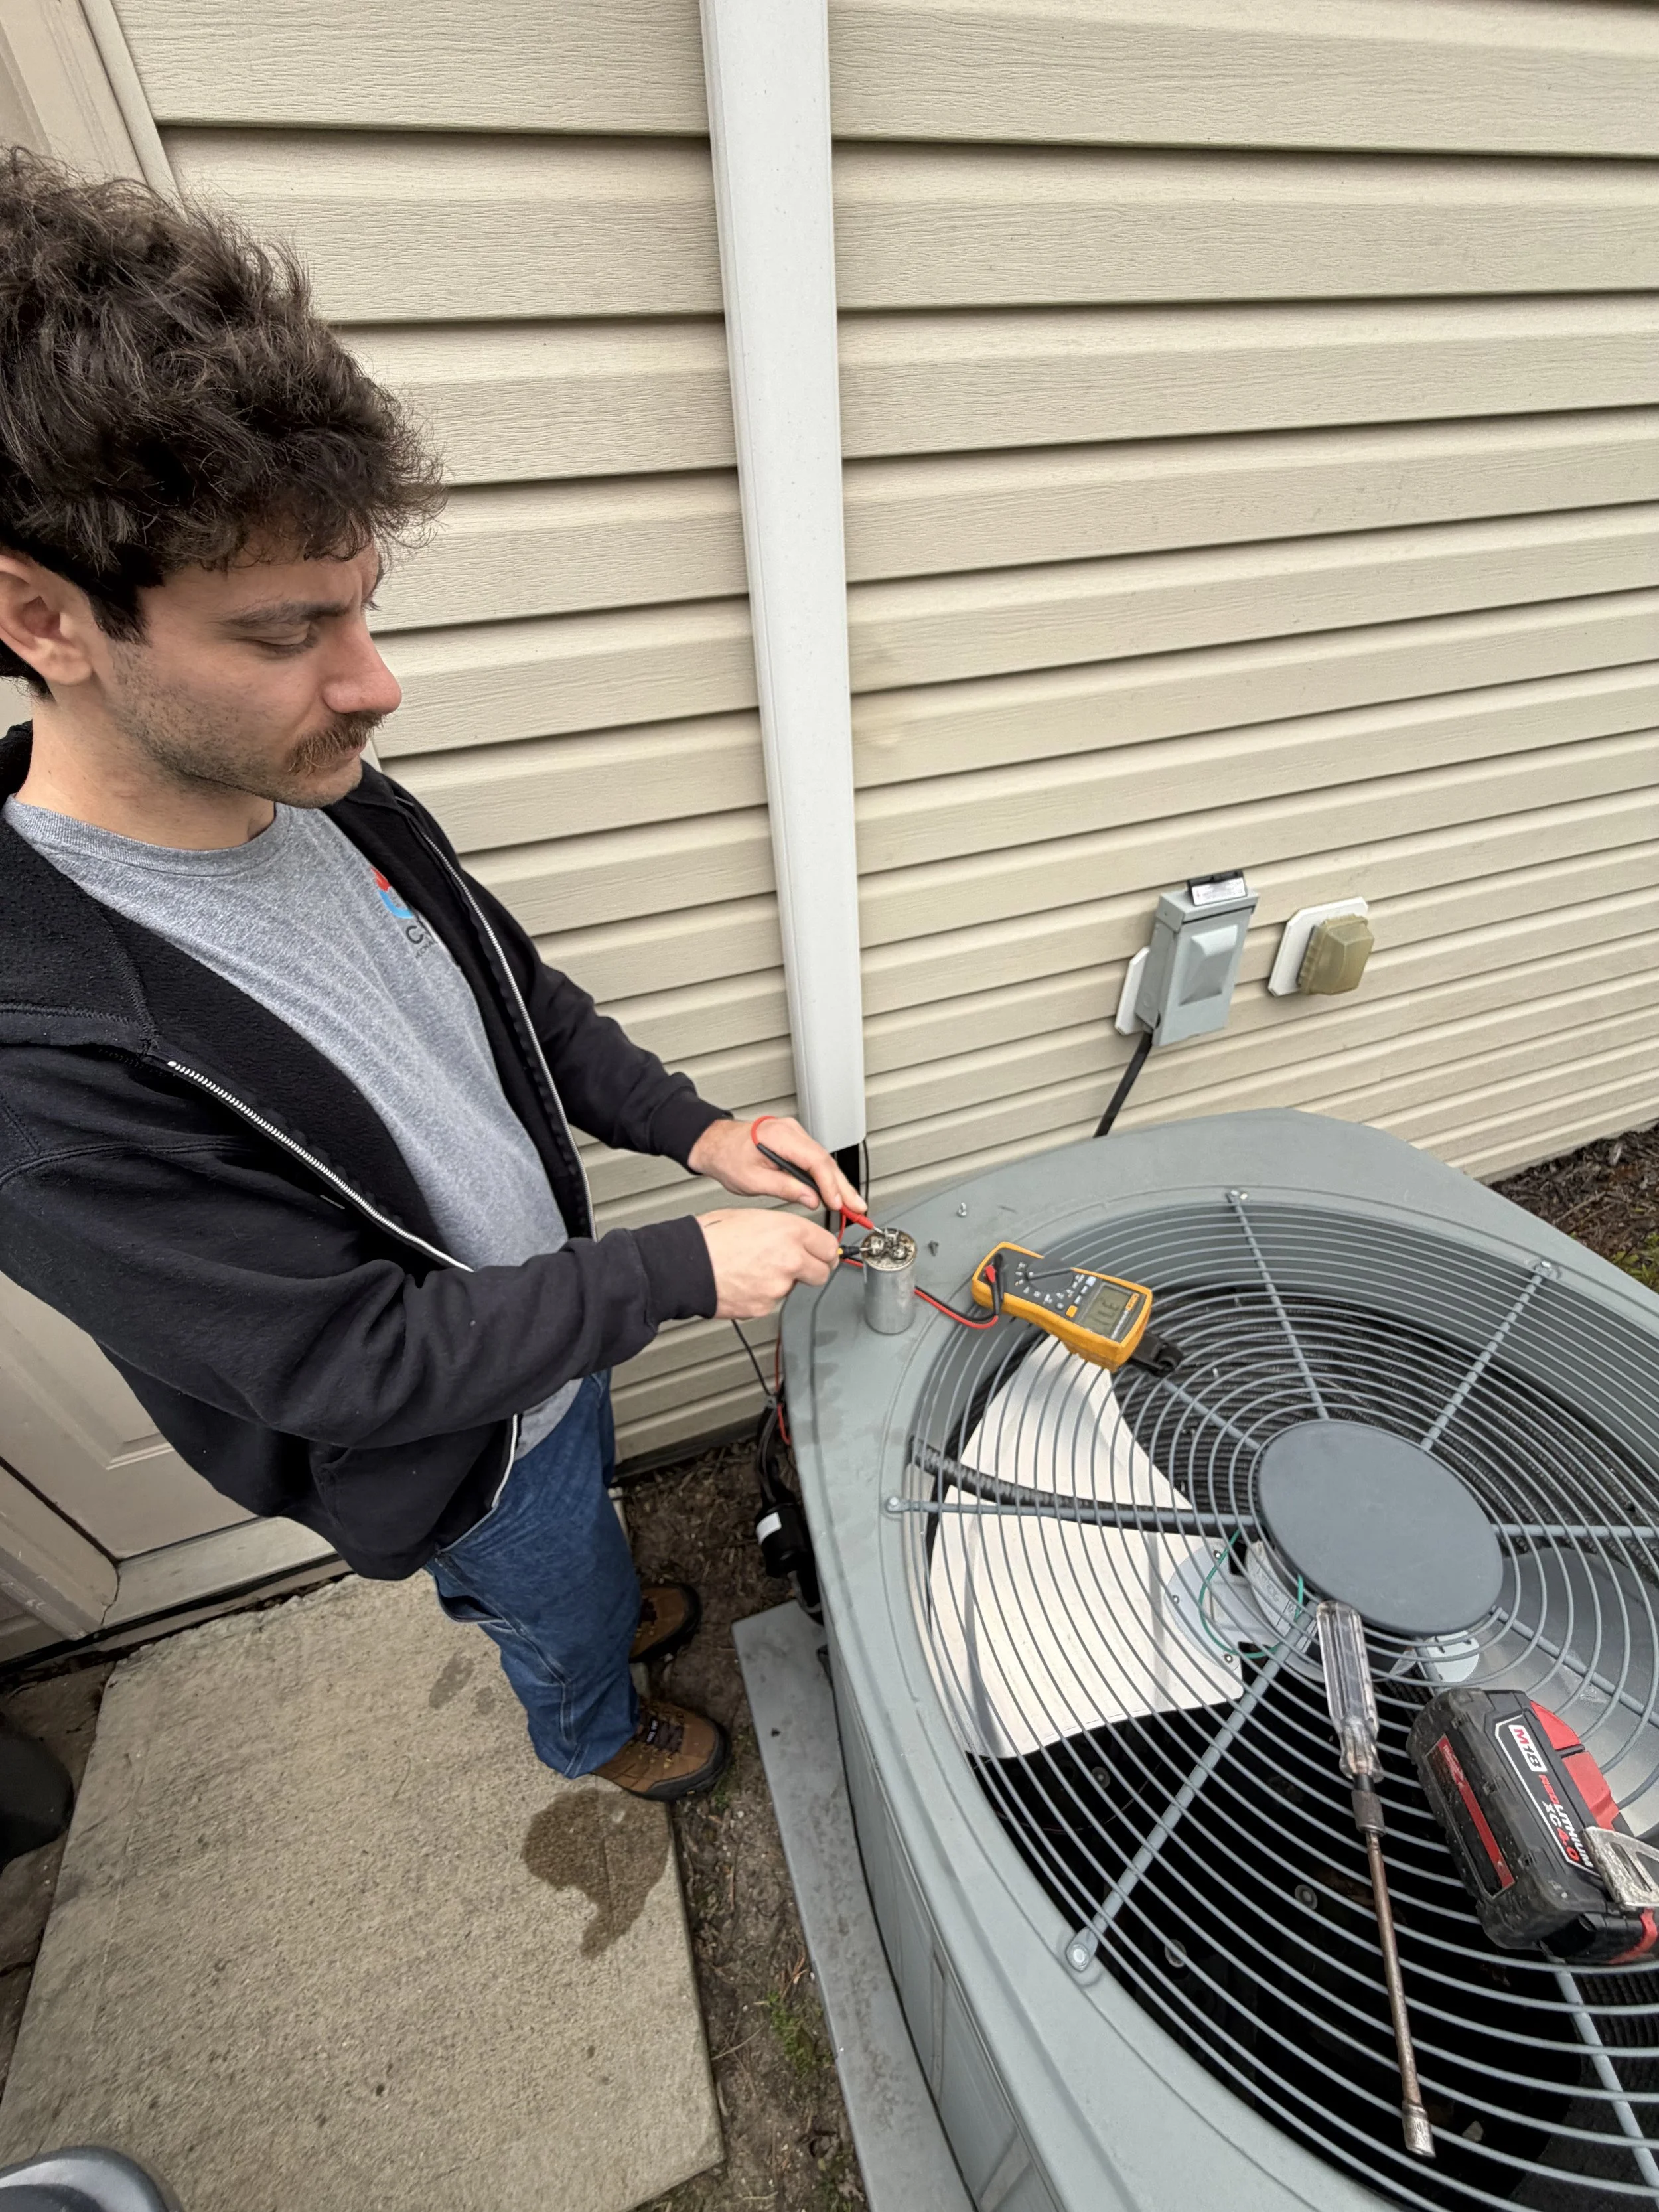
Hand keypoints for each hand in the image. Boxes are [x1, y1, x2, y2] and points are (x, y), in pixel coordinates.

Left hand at [688, 1114, 864, 1214]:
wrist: (715, 1144)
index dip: (831, 1185)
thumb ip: (784, 1188)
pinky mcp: (794, 1141)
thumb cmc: (727, 1157)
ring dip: (838, 1183)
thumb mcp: (752, 1180)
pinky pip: (816, 1158)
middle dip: (843, 1187)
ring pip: (824, 1160)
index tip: (838, 1204)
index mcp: (780, 1136)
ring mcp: (794, 1134)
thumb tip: (811, 1199)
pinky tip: (835, 1192)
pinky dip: (826, 1176)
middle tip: (858, 1207)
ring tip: (852, 1204)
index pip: (816, 1161)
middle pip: (825, 1160)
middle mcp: (791, 1131)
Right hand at [696, 1209, 841, 1318]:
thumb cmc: (712, 1236)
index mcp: (790, 1232)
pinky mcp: (764, 1307)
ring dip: (783, 1281)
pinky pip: (773, 1301)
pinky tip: (745, 1281)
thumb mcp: (756, 1217)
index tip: (822, 1252)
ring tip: (754, 1268)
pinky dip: (763, 1294)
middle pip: (823, 1272)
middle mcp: (790, 1260)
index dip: (825, 1250)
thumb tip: (800, 1239)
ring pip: (795, 1287)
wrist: (686, 1264)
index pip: (830, 1247)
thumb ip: (785, 1230)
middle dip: (813, 1269)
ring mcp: (779, 1287)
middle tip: (796, 1264)